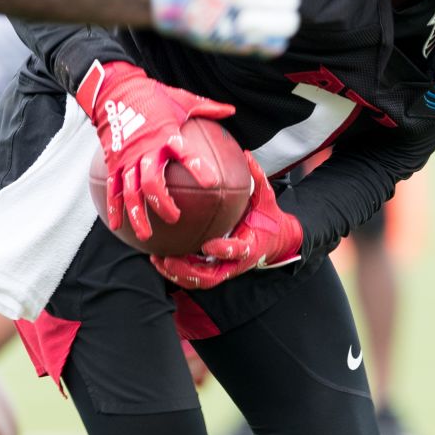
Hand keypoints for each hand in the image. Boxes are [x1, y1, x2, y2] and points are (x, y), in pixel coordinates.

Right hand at [76, 60, 234, 239]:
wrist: (116, 91)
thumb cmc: (153, 96)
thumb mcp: (182, 99)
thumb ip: (207, 108)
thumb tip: (231, 111)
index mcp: (166, 135)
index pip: (184, 153)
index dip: (197, 167)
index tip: (211, 183)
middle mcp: (145, 150)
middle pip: (153, 182)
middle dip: (163, 204)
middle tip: (175, 218)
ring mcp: (127, 159)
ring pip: (130, 192)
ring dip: (137, 215)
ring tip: (145, 236)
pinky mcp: (113, 163)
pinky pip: (112, 189)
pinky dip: (114, 208)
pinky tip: (116, 226)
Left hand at [152, 152, 301, 289]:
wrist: (276, 241)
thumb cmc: (268, 217)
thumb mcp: (266, 198)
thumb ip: (257, 178)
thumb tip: (245, 154)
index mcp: (251, 245)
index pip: (238, 251)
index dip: (223, 250)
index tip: (207, 245)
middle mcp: (237, 262)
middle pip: (212, 276)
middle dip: (189, 270)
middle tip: (169, 259)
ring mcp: (226, 269)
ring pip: (201, 280)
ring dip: (178, 274)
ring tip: (158, 260)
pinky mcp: (217, 270)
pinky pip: (196, 277)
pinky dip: (177, 273)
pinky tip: (159, 260)